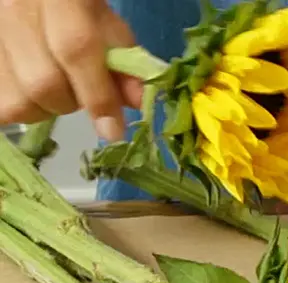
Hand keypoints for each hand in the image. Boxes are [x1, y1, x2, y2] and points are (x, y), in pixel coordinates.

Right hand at [0, 0, 142, 140]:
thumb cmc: (76, 5)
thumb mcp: (106, 24)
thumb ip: (124, 61)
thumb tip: (139, 103)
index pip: (76, 51)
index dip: (98, 96)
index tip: (113, 131)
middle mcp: (15, 11)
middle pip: (42, 84)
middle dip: (70, 103)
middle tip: (80, 92)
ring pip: (16, 101)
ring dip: (43, 109)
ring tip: (54, 87)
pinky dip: (19, 107)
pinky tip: (30, 93)